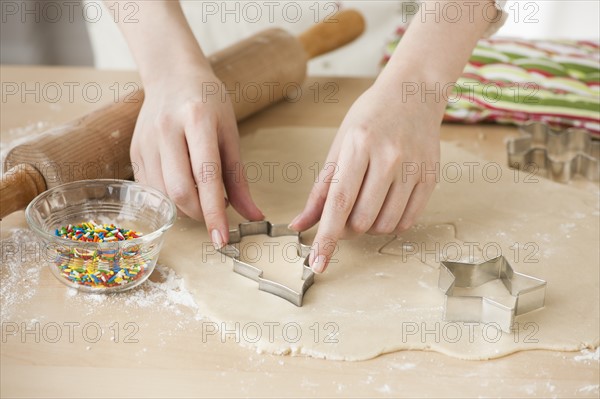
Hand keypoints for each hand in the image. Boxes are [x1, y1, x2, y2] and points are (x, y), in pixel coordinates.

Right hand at [130, 67, 263, 247]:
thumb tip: (253, 215)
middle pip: (179, 190)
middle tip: (214, 210)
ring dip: (184, 207)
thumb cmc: (208, 101)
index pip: (206, 175)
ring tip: (200, 193)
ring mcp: (145, 140)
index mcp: (197, 119)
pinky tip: (182, 185)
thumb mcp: (230, 132)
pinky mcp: (134, 150)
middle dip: (199, 212)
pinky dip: (169, 198)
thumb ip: (238, 177)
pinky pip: (150, 189)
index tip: (222, 239)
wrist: (171, 74)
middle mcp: (166, 129)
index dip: (214, 212)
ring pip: (162, 194)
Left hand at [289, 78, 442, 272]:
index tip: (318, 264)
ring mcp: (413, 169)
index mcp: (359, 146)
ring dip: (369, 227)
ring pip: (385, 225)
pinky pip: (408, 221)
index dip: (327, 238)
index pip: (339, 203)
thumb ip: (320, 189)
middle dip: (347, 228)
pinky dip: (391, 223)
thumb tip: (300, 224)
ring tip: (367, 205)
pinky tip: (386, 206)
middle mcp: (389, 158)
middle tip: (345, 212)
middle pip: (361, 220)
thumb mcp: (339, 145)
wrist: (414, 94)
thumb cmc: (370, 117)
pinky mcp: (431, 177)